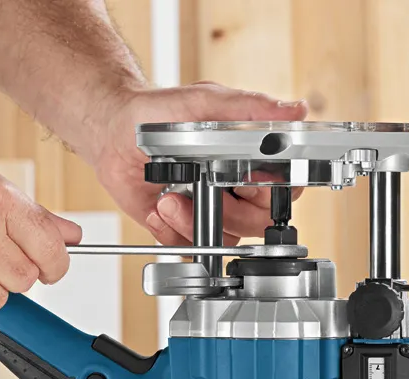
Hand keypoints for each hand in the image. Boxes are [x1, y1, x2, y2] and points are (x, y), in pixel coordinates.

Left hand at [89, 83, 307, 244]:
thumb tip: (294, 110)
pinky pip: (192, 246)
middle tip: (201, 187)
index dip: (268, 190)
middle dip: (227, 210)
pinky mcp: (185, 227)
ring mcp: (212, 208)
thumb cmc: (158, 113)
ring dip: (193, 220)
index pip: (284, 186)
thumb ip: (249, 108)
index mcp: (252, 158)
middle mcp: (237, 187)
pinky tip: (158, 207)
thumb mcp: (205, 102)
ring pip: (225, 237)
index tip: (245, 183)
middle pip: (257, 220)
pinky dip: (172, 232)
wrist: (113, 132)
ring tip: (168, 197)